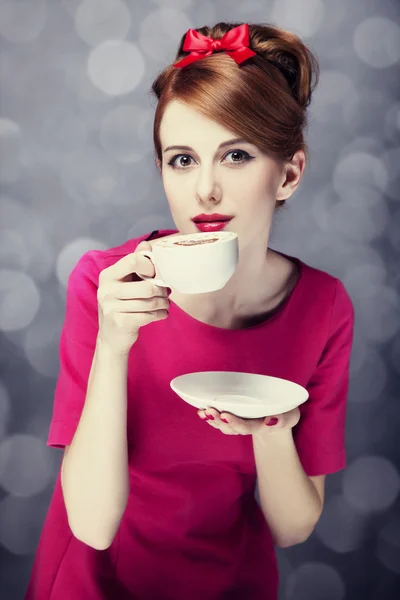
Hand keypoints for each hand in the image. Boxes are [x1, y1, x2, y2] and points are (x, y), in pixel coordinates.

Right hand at [97, 240, 170, 355]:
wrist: (112, 337)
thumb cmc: (122, 305)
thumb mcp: (124, 283)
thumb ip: (135, 263)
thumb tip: (146, 244)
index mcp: (108, 275)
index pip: (134, 261)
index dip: (150, 267)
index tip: (155, 276)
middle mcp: (106, 290)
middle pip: (146, 287)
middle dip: (162, 291)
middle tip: (166, 293)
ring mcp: (111, 307)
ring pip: (150, 302)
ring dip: (163, 303)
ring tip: (165, 304)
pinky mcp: (120, 322)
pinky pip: (148, 316)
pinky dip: (160, 314)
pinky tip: (162, 314)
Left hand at [197, 406, 300, 435]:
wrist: (280, 420)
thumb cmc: (285, 413)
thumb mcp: (291, 415)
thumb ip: (284, 419)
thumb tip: (270, 421)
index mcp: (262, 426)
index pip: (247, 427)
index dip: (235, 423)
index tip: (225, 415)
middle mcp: (249, 427)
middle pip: (232, 428)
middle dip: (220, 420)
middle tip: (209, 411)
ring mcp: (241, 425)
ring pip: (225, 427)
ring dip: (213, 420)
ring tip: (203, 412)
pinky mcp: (235, 420)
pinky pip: (222, 422)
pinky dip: (211, 418)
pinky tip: (202, 412)